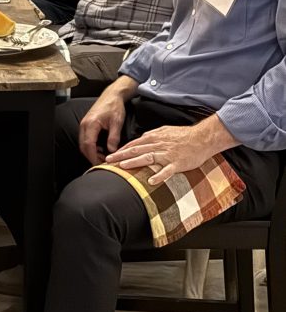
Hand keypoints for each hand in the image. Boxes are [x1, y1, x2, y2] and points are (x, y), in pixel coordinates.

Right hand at [77, 79, 137, 164]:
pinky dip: (91, 146)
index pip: (89, 145)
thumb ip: (114, 138)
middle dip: (91, 156)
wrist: (112, 95)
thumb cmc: (114, 106)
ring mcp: (84, 124)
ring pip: (83, 143)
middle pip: (83, 146)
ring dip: (91, 152)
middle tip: (101, 164)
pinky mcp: (86, 125)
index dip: (93, 156)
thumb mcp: (117, 122)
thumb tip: (112, 151)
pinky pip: (85, 139)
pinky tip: (100, 149)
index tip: (100, 164)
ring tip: (103, 157)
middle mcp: (84, 125)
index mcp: (91, 124)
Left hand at [105, 115, 239, 185]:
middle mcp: (159, 145)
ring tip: (123, 167)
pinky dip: (159, 176)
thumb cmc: (184, 135)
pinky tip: (151, 181)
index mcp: (155, 137)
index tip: (111, 155)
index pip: (134, 144)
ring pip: (148, 158)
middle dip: (120, 155)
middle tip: (108, 161)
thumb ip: (152, 136)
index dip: (121, 149)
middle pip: (136, 150)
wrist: (203, 138)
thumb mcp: (165, 131)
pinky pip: (167, 170)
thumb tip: (140, 139)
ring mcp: (168, 154)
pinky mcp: (178, 163)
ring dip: (134, 162)